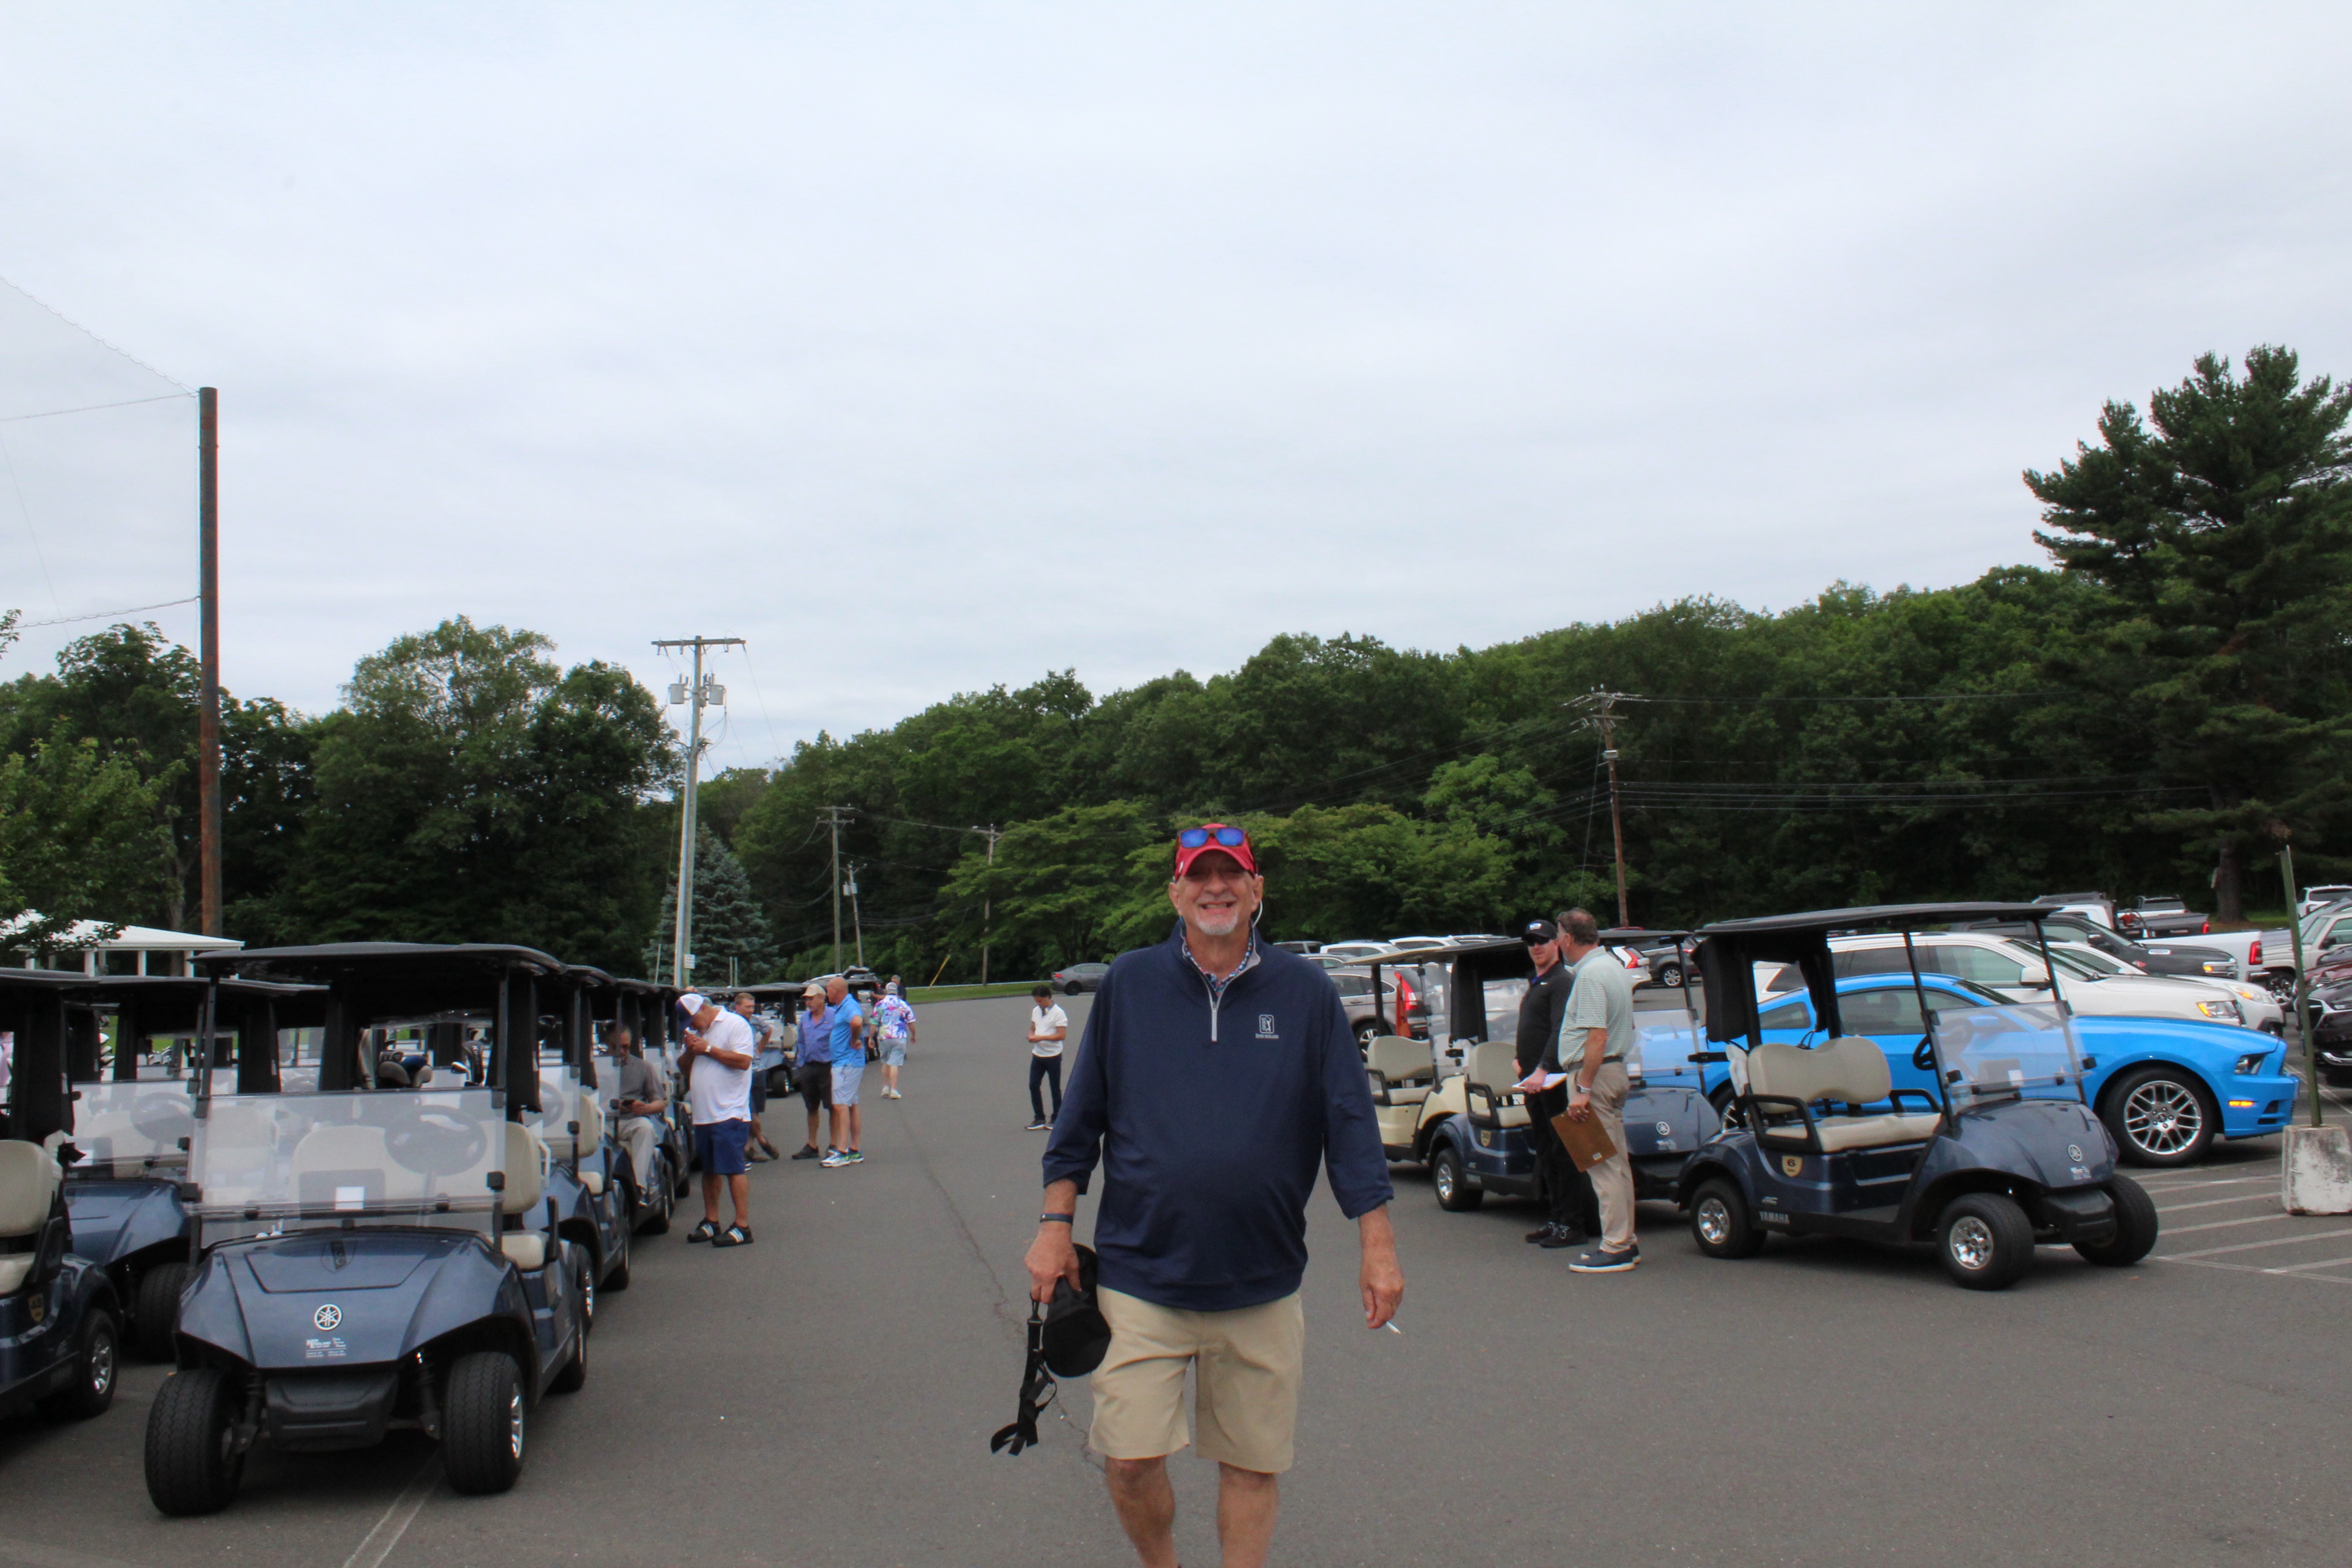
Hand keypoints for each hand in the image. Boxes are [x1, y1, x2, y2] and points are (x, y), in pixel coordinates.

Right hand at [1025, 1226, 1080, 1303]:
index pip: (1044, 1298)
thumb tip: (1078, 1291)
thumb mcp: (1073, 1266)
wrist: (1053, 1231)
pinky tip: (1045, 1261)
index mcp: (1047, 1277)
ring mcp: (1030, 1267)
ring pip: (1034, 1280)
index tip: (1054, 1296)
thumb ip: (1074, 1281)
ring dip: (1040, 1280)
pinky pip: (1032, 1270)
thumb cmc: (1065, 1249)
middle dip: (1041, 1295)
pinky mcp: (1027, 1260)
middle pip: (1034, 1293)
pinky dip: (1037, 1269)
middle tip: (1049, 1289)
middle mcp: (1036, 1274)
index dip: (1049, 1299)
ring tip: (1049, 1270)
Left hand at [1358, 1208, 1402, 1329]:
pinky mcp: (1402, 1284)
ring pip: (1394, 1307)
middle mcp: (1395, 1292)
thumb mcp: (1364, 1286)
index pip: (1383, 1316)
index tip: (1370, 1325)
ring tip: (1375, 1309)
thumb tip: (1370, 1318)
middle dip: (1381, 1319)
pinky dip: (1390, 1304)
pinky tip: (1382, 1300)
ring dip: (1386, 1312)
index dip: (1377, 1323)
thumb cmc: (1369, 1266)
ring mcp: (1400, 1288)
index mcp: (1384, 1293)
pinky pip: (1397, 1300)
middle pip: (1390, 1313)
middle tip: (1371, 1320)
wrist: (1380, 1250)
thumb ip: (1368, 1304)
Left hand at [1513, 1069, 1546, 1093]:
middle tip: (1534, 1090)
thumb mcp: (1528, 1078)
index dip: (1527, 1090)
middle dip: (1532, 1091)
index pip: (1525, 1089)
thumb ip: (1524, 1082)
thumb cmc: (1534, 1075)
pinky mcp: (1539, 1084)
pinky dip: (1539, 1089)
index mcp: (1527, 1081)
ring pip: (1534, 1091)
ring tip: (1536, 1088)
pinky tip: (1539, 1087)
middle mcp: (1530, 1083)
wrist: (1540, 1071)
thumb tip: (1519, 1086)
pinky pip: (1538, 1090)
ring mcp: (1535, 1084)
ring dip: (1535, 1090)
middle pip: (1530, 1091)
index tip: (1529, 1090)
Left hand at [1567, 1087, 1591, 1120]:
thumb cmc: (1576, 1093)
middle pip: (1575, 1114)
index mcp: (1569, 1105)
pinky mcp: (1581, 1104)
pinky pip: (1583, 1111)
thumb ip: (1572, 1105)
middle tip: (1583, 1119)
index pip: (1570, 1114)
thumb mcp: (1572, 1099)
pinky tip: (1588, 1112)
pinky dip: (1586, 1112)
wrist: (1580, 1089)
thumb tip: (1574, 1111)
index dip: (1573, 1118)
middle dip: (1579, 1118)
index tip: (1576, 1120)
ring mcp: (1577, 1106)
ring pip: (1580, 1113)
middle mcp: (1572, 1106)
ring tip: (1586, 1117)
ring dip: (1583, 1116)